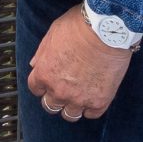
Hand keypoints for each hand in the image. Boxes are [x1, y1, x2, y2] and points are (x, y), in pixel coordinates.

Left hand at [26, 6, 134, 120]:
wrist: (107, 30)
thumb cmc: (80, 26)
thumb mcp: (53, 32)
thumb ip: (42, 52)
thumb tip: (35, 65)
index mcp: (44, 74)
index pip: (35, 89)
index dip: (42, 85)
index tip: (49, 81)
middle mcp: (59, 90)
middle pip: (50, 105)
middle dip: (55, 98)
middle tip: (64, 89)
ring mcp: (79, 98)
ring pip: (70, 114)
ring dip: (72, 106)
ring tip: (79, 96)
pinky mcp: (99, 101)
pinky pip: (91, 114)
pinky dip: (91, 108)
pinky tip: (94, 98)